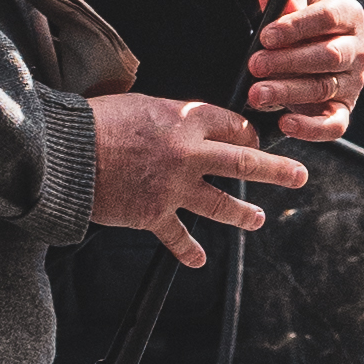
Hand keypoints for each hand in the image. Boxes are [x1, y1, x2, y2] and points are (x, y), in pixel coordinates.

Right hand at [87, 94, 305, 268]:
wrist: (65, 153)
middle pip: (243, 161)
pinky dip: (189, 251)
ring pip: (221, 204)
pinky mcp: (153, 215)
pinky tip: (198, 259)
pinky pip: (179, 238)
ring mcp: (173, 188)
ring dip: (243, 214)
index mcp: (184, 120)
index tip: (254, 138)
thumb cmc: (95, 123)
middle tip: (298, 176)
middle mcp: (187, 154)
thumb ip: (169, 117)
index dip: (248, 132)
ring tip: (256, 218)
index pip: (232, 124)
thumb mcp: (141, 104)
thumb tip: (182, 126)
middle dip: (277, 170)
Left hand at [248, 0, 363, 139]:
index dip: (296, 27)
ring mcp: (354, 82)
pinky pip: (334, 125)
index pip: (328, 18)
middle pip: (328, 55)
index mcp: (348, 15)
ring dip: (287, 91)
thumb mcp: (295, 9)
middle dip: (288, 61)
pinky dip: (311, 128)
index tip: (266, 36)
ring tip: (257, 93)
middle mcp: (358, 49)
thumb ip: (283, 3)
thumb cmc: (303, 27)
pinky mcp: (345, 110)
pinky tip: (285, 123)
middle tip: (255, 65)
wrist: (314, 52)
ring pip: (324, 88)